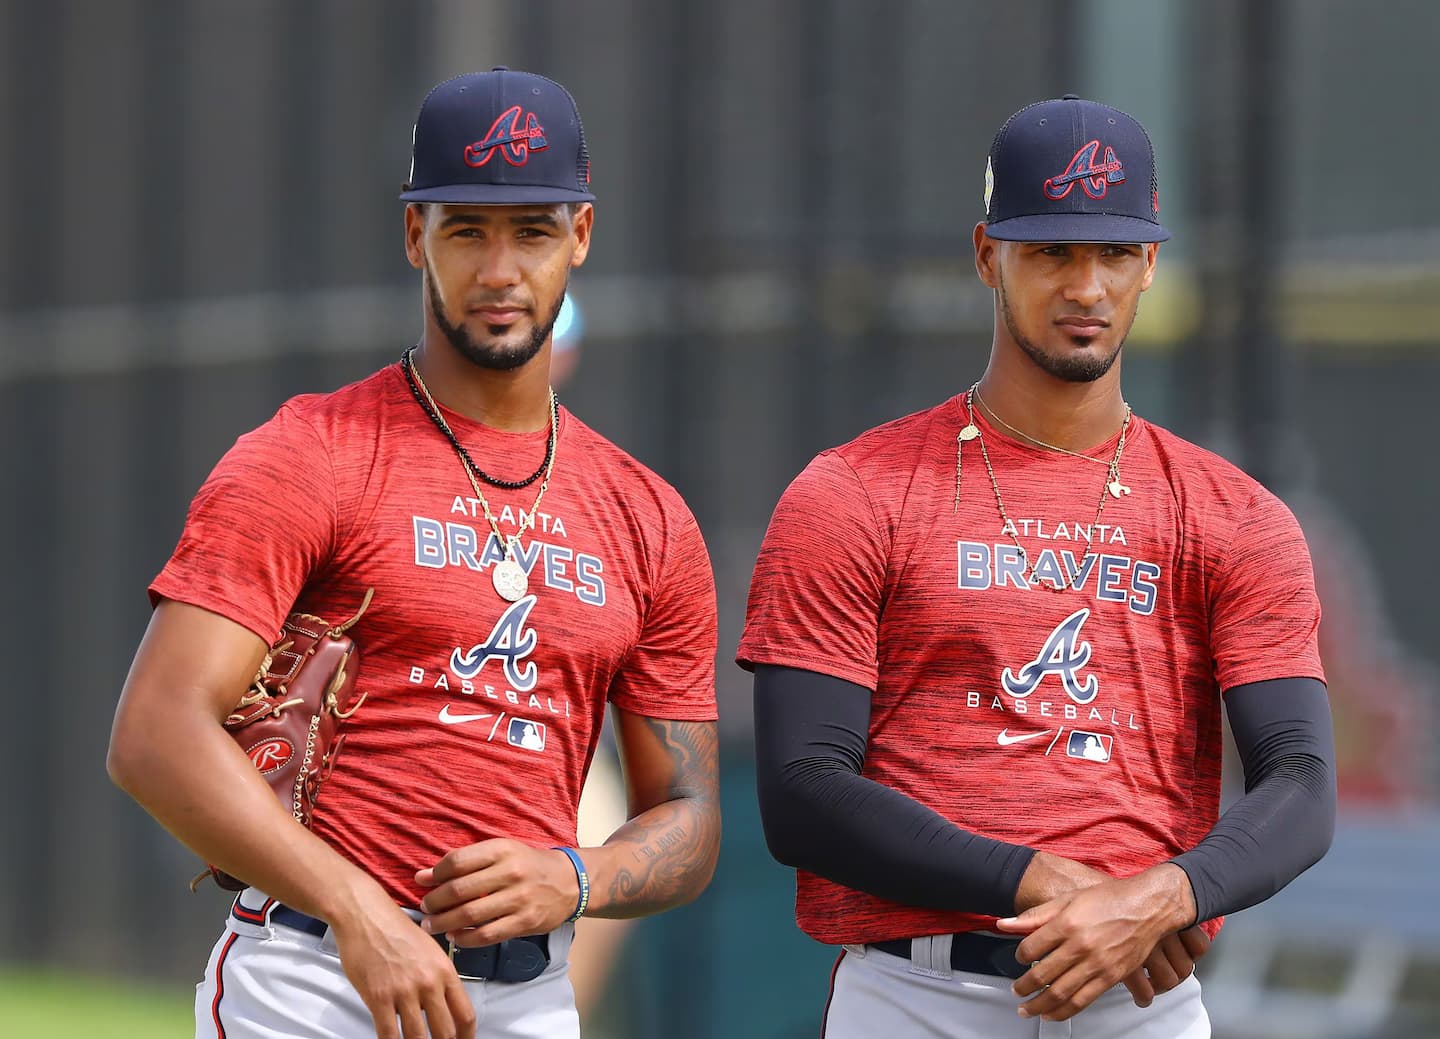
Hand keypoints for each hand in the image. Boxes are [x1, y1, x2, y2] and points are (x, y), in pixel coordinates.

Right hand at [329, 893, 475, 1038]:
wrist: (366, 915)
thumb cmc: (395, 929)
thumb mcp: (430, 950)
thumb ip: (439, 978)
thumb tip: (443, 1006)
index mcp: (445, 971)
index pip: (465, 1015)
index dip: (466, 1037)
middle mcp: (429, 983)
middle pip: (445, 1032)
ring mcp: (404, 991)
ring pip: (418, 1038)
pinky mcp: (379, 997)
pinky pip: (389, 1034)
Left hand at [417, 838, 579, 946]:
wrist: (570, 881)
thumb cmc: (527, 865)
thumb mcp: (502, 852)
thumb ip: (465, 862)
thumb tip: (422, 876)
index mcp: (502, 849)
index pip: (458, 861)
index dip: (435, 874)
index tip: (424, 882)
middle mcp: (510, 872)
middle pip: (459, 890)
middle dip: (435, 901)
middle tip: (425, 907)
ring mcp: (519, 899)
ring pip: (470, 915)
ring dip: (444, 922)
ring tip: (432, 925)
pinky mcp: (525, 922)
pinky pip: (487, 935)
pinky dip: (465, 938)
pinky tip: (455, 936)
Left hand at [996, 864, 1196, 1021]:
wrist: (1147, 907)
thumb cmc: (1110, 899)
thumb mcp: (1068, 899)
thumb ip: (1035, 915)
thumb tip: (1005, 924)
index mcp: (1066, 923)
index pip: (1031, 948)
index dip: (1019, 955)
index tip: (1018, 958)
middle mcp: (1080, 946)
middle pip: (1042, 974)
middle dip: (1023, 986)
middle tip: (1016, 990)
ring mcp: (1096, 964)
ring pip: (1060, 993)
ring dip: (1038, 1005)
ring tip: (1026, 1008)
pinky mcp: (1111, 978)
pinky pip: (1083, 1001)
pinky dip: (1063, 1012)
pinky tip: (1051, 1013)